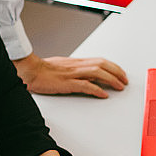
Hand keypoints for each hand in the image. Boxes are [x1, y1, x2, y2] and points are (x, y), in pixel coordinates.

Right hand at [12, 53, 127, 98]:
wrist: (31, 70)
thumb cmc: (43, 70)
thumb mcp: (62, 66)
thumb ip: (75, 70)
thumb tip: (85, 75)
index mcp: (76, 62)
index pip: (100, 61)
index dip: (113, 67)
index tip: (120, 73)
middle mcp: (77, 66)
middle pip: (103, 65)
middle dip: (117, 72)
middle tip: (125, 80)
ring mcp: (73, 74)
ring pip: (98, 73)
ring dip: (111, 80)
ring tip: (119, 86)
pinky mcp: (67, 83)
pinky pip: (86, 86)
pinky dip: (97, 90)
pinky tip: (103, 94)